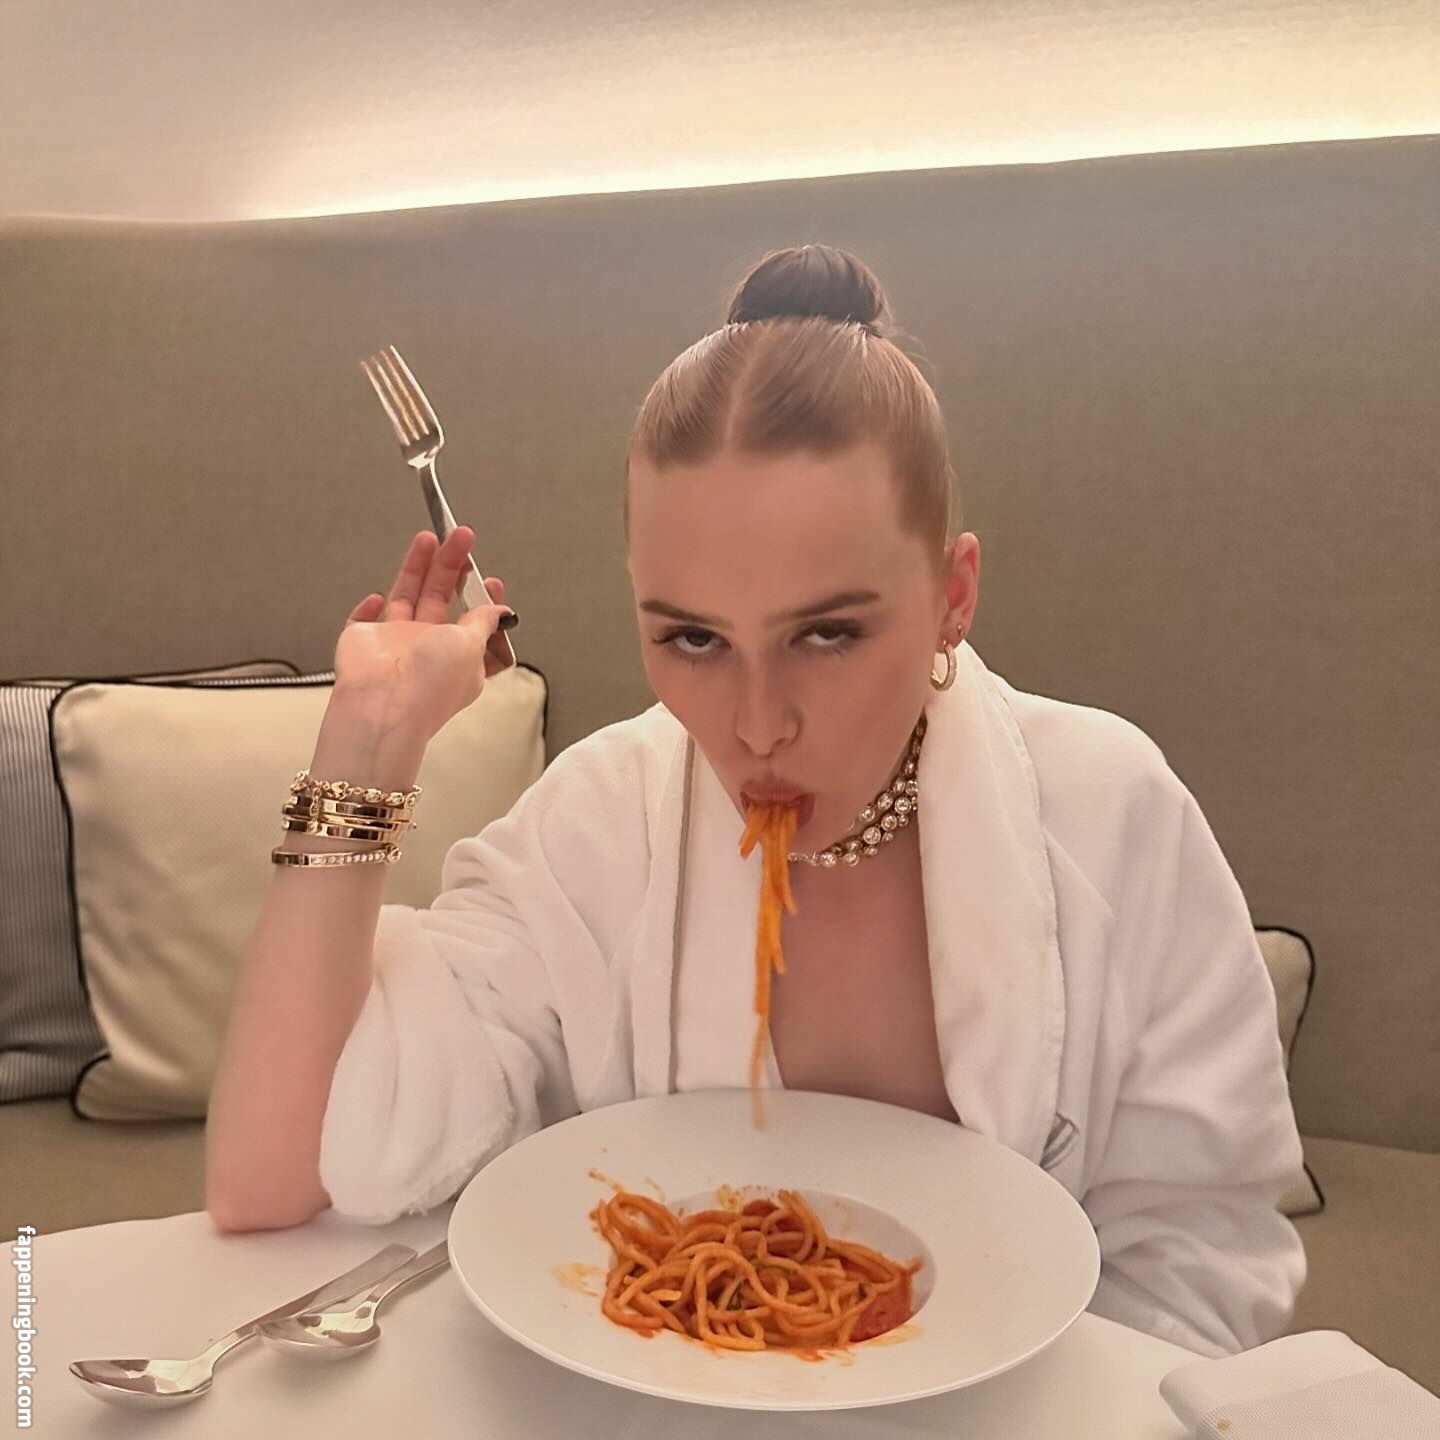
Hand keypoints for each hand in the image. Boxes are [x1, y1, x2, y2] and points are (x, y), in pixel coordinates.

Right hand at [332, 527, 513, 743]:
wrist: (382, 704)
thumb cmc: (429, 687)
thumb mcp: (472, 646)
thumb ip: (484, 623)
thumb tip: (500, 609)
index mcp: (460, 657)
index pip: (475, 622)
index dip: (481, 598)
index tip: (487, 578)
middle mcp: (428, 650)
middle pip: (441, 598)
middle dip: (452, 566)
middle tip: (460, 537)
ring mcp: (395, 644)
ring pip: (408, 596)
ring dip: (419, 567)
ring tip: (430, 538)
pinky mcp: (364, 640)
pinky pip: (365, 619)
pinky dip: (370, 606)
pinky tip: (378, 596)